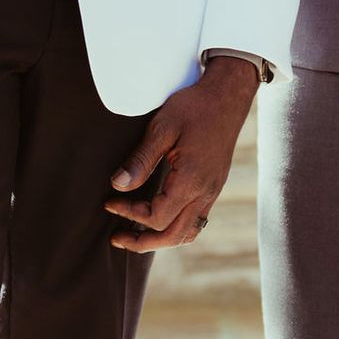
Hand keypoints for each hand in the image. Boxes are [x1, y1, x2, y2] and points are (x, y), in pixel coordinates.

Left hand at [105, 57, 259, 250]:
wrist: (228, 96)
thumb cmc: (194, 107)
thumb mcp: (162, 128)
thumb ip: (140, 160)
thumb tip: (118, 186)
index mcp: (191, 180)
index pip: (157, 217)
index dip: (130, 214)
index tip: (110, 201)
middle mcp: (205, 192)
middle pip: (174, 236)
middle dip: (143, 243)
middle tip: (117, 238)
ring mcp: (213, 191)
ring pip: (188, 232)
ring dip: (161, 239)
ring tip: (135, 235)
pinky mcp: (214, 186)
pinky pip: (196, 220)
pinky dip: (175, 227)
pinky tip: (158, 216)